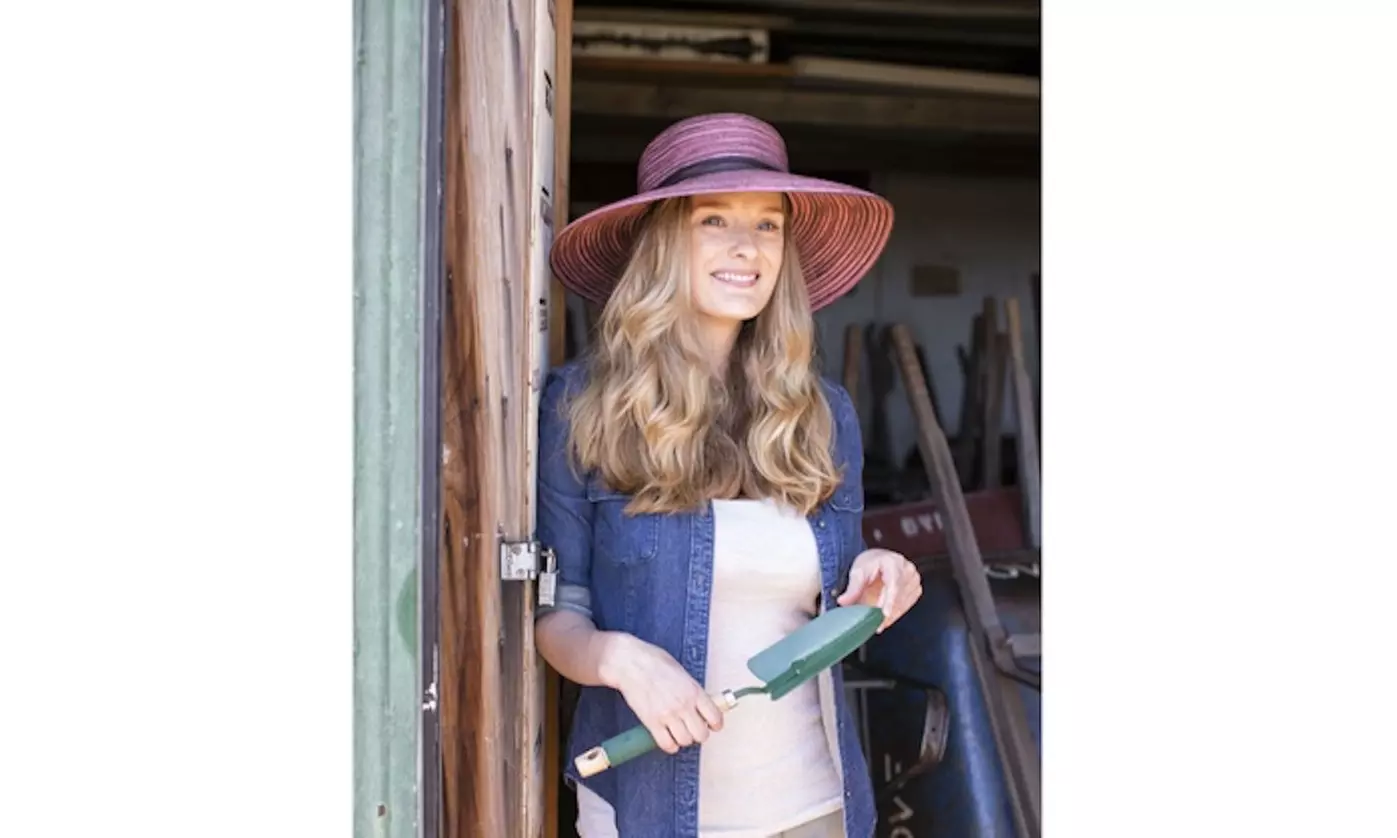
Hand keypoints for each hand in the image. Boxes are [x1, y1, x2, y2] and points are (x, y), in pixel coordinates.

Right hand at [597, 633, 724, 754]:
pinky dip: (670, 745)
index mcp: (694, 691)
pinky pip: (667, 744)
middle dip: (699, 733)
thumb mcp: (681, 672)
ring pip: (685, 741)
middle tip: (694, 728)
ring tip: (679, 732)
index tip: (712, 724)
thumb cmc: (654, 661)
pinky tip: (668, 738)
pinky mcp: (652, 722)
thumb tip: (701, 703)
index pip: (715, 717)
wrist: (630, 663)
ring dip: (684, 739)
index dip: (715, 724)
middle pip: (702, 734)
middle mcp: (684, 705)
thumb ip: (692, 690)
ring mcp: (668, 715)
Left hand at [837, 548, 921, 632]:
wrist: (879, 561)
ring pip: (903, 603)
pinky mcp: (915, 588)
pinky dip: (896, 614)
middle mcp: (907, 569)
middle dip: (886, 613)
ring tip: (877, 624)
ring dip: (890, 616)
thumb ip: (852, 588)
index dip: (890, 601)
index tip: (885, 614)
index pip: (894, 584)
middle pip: (899, 596)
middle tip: (874, 625)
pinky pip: (907, 605)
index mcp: (893, 562)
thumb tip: (843, 601)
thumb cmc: (870, 563)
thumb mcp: (858, 571)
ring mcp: (913, 579)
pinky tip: (886, 619)